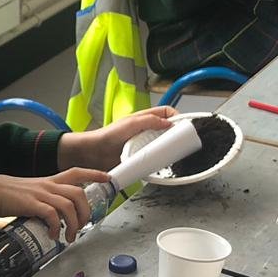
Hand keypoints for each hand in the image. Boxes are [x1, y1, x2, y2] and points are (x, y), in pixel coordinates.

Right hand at [0, 168, 110, 241]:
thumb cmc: (9, 195)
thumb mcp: (32, 193)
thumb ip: (46, 201)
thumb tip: (55, 218)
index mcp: (50, 181)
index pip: (76, 172)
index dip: (93, 174)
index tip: (107, 178)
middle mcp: (48, 186)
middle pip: (78, 193)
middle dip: (86, 211)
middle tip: (84, 225)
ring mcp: (41, 194)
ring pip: (69, 205)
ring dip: (74, 224)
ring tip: (69, 236)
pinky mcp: (31, 204)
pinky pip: (52, 215)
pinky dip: (57, 227)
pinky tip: (54, 235)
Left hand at [59, 105, 176, 170]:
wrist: (93, 154)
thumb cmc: (106, 136)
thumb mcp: (130, 124)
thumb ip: (149, 121)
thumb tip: (168, 123)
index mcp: (144, 118)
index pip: (166, 113)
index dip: (177, 116)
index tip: (185, 125)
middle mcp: (145, 131)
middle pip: (167, 129)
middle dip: (176, 134)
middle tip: (184, 141)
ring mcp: (142, 144)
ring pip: (163, 145)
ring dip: (169, 148)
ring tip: (176, 153)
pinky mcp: (140, 158)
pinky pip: (154, 158)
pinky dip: (160, 160)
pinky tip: (163, 163)